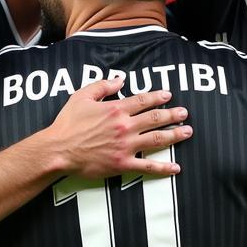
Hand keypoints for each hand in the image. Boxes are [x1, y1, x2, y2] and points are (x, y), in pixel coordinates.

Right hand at [47, 78, 192, 178]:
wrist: (59, 150)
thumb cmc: (68, 124)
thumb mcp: (81, 97)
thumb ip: (102, 85)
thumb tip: (120, 79)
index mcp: (116, 109)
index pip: (143, 100)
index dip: (158, 97)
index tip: (168, 95)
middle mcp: (125, 126)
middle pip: (156, 118)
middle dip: (173, 115)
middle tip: (185, 114)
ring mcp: (126, 146)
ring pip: (157, 139)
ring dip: (175, 135)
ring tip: (187, 132)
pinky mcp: (123, 164)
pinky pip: (147, 166)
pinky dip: (163, 167)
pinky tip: (176, 167)